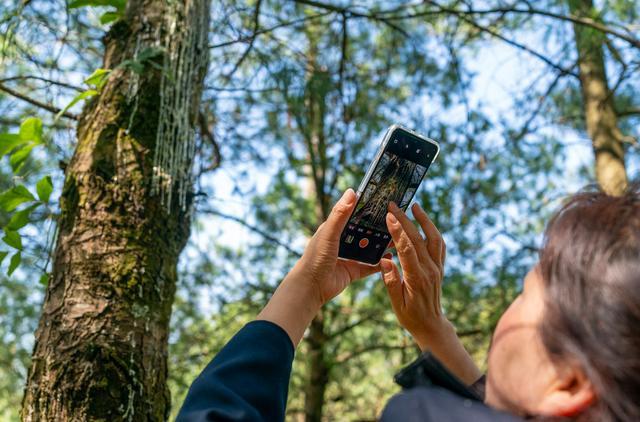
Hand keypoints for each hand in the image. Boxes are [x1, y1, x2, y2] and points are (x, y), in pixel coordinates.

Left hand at [257, 188, 381, 345]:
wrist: (311, 288)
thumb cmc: (315, 258)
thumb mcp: (329, 233)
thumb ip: (340, 214)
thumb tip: (352, 191)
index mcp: (334, 229)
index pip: (353, 215)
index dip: (367, 209)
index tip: (383, 203)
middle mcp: (342, 241)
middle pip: (364, 232)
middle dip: (378, 228)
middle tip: (394, 222)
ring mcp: (348, 257)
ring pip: (369, 248)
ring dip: (381, 245)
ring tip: (396, 239)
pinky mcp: (352, 271)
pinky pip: (370, 266)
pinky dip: (380, 263)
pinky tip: (390, 259)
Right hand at [380, 201, 481, 383]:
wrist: (432, 325)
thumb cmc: (410, 316)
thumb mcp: (396, 303)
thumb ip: (391, 281)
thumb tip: (385, 260)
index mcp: (417, 279)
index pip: (407, 249)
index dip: (398, 231)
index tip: (389, 216)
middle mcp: (430, 270)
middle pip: (418, 239)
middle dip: (405, 220)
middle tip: (393, 205)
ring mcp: (437, 267)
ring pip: (434, 238)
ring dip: (425, 220)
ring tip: (414, 206)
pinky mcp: (440, 267)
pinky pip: (439, 244)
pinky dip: (432, 230)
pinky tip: (424, 222)